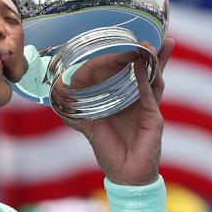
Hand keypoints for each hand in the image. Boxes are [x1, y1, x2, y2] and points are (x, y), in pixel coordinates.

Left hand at [63, 38, 174, 185]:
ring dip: (152, 60)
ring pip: (153, 78)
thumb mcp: (90, 128)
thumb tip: (56, 101)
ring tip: (154, 43)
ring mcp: (147, 108)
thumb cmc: (110, 152)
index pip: (124, 73)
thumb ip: (76, 114)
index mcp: (125, 100)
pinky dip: (145, 79)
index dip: (119, 60)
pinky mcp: (153, 118)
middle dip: (146, 53)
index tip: (114, 47)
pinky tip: (142, 65)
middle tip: (146, 35)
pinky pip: (150, 94)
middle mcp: (138, 100)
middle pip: (145, 71)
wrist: (126, 176)